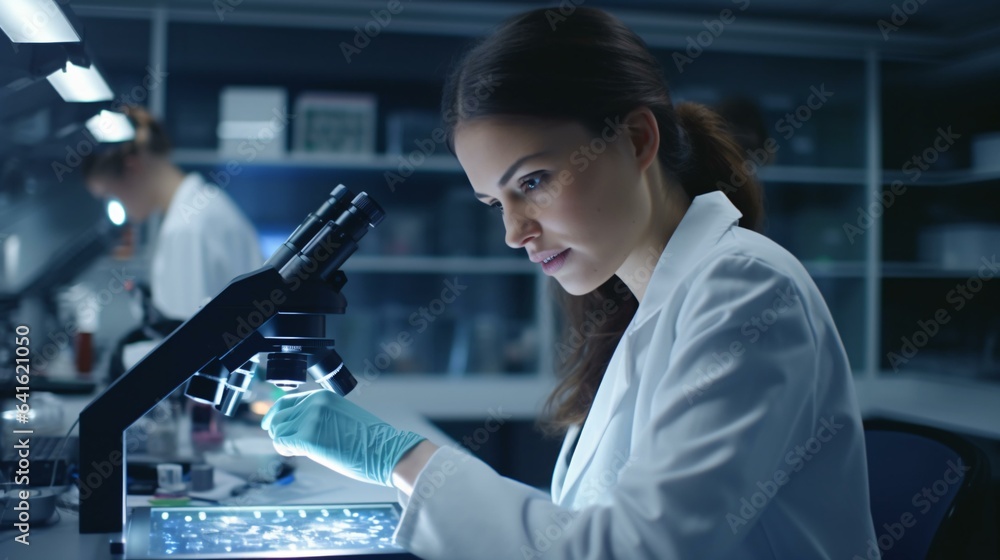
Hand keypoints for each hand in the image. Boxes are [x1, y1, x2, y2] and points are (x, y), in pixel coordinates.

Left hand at [261, 390, 425, 486]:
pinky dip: (286, 450)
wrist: (385, 450)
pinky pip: (283, 444)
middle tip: (287, 443)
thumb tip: (295, 427)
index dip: (275, 414)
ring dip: (283, 442)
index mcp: (323, 396)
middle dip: (279, 431)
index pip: (286, 401)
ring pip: (278, 431)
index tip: (269, 424)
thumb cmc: (368, 440)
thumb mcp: (341, 416)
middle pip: (278, 417)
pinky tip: (297, 453)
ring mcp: (310, 420)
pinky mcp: (308, 438)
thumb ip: (318, 416)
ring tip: (298, 450)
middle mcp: (314, 404)